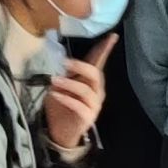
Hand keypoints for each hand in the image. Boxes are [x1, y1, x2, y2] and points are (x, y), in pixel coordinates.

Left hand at [44, 33, 116, 148]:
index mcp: (91, 81)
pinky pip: (79, 106)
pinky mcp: (87, 117)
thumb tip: (64, 62)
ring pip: (86, 91)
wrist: (60, 131)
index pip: (99, 62)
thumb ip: (65, 74)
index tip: (112, 36)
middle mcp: (97, 92)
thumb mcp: (60, 86)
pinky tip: (55, 94)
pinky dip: (66, 98)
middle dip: (81, 66)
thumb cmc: (61, 105)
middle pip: (96, 75)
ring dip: (69, 83)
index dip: (105, 50)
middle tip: (65, 62)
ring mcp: (94, 105)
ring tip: (54, 80)